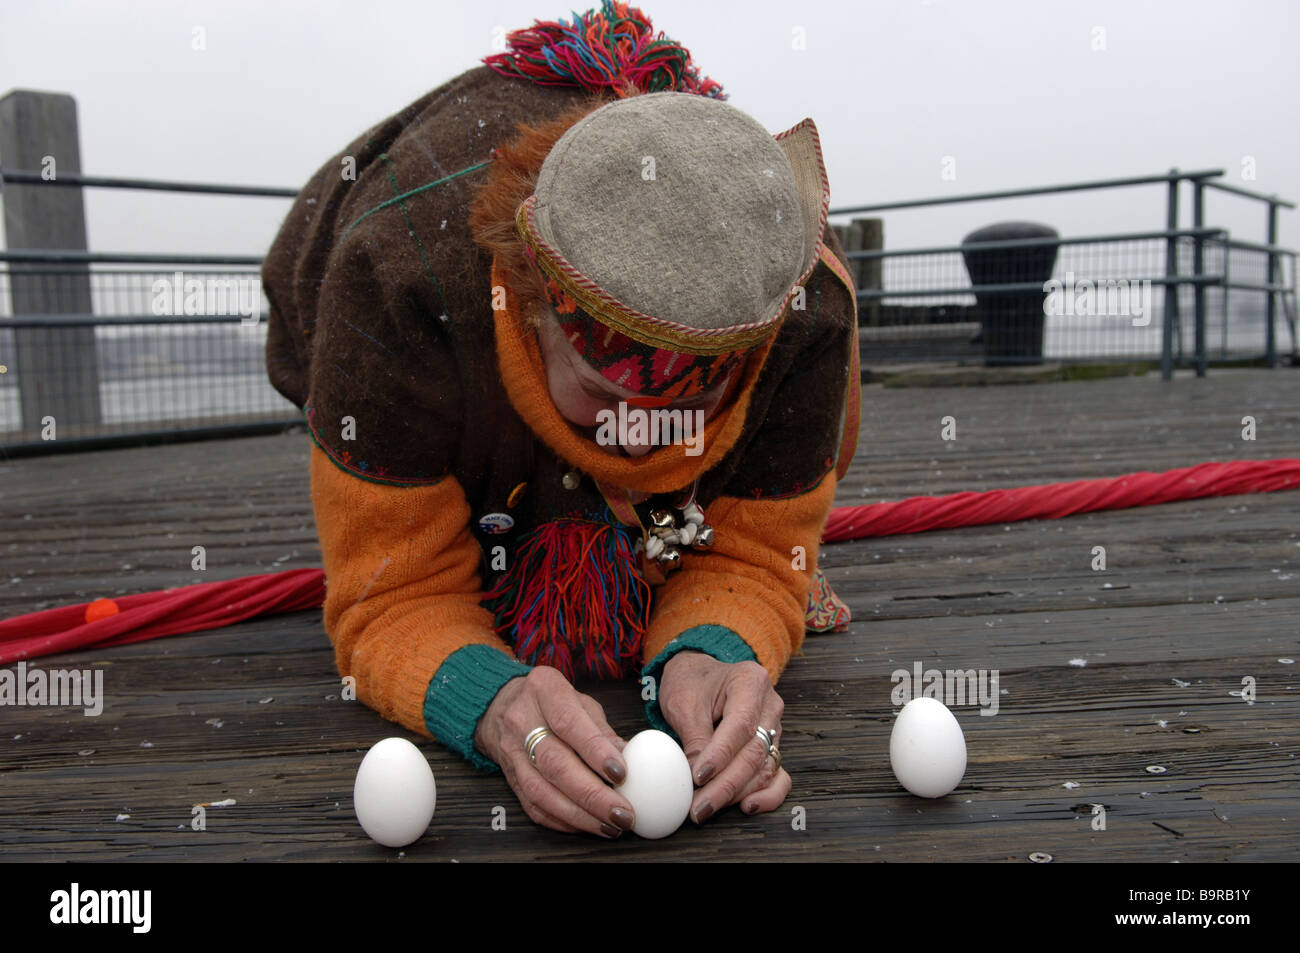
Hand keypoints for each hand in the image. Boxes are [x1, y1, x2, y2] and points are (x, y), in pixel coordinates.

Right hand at [474, 666, 635, 837]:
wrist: (502, 706)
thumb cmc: (553, 703)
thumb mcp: (580, 701)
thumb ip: (602, 731)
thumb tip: (632, 760)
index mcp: (545, 689)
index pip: (569, 723)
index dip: (595, 751)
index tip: (621, 774)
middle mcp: (522, 720)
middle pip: (555, 764)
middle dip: (593, 794)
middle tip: (622, 813)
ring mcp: (512, 751)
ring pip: (542, 791)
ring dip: (580, 815)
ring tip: (610, 826)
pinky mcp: (509, 777)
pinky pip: (533, 806)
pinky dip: (562, 821)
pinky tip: (586, 826)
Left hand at [658, 651, 789, 823]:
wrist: (699, 675)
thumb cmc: (691, 682)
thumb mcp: (683, 702)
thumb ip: (694, 738)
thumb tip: (697, 780)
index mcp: (750, 682)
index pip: (740, 725)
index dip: (720, 755)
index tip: (697, 777)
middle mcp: (770, 705)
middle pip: (754, 752)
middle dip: (725, 785)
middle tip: (699, 806)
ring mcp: (775, 728)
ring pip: (764, 769)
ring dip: (737, 794)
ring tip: (706, 808)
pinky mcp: (772, 747)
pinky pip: (778, 776)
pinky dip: (766, 796)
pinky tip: (747, 807)